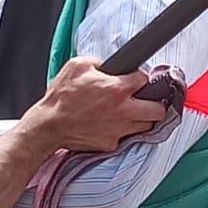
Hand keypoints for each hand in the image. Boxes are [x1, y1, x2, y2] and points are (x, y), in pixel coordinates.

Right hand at [35, 58, 171, 152]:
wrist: (49, 125)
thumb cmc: (61, 96)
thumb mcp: (77, 65)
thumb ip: (99, 62)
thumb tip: (108, 66)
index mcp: (117, 89)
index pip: (146, 79)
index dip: (141, 78)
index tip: (136, 80)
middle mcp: (123, 111)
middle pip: (159, 110)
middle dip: (156, 103)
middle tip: (147, 100)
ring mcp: (118, 130)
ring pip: (146, 126)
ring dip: (142, 118)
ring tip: (130, 113)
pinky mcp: (110, 144)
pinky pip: (125, 137)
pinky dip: (121, 131)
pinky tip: (111, 124)